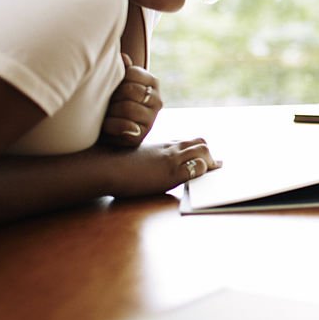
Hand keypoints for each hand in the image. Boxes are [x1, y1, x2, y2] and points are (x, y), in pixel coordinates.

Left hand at [100, 53, 162, 146]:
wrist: (109, 128)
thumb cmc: (113, 99)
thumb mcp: (117, 83)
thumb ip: (121, 70)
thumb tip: (122, 57)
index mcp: (153, 83)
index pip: (132, 73)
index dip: (116, 78)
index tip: (110, 84)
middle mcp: (157, 101)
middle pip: (130, 90)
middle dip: (113, 96)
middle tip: (104, 100)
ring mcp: (151, 119)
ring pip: (128, 108)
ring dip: (110, 111)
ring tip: (103, 113)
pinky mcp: (141, 136)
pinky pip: (125, 126)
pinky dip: (110, 125)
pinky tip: (105, 125)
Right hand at [105, 138, 219, 197]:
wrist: (103, 166)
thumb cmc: (110, 165)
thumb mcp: (130, 158)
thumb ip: (143, 160)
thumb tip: (140, 168)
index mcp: (159, 145)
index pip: (186, 142)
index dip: (196, 149)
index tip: (202, 156)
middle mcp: (168, 148)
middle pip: (199, 142)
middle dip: (208, 153)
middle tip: (215, 164)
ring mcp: (171, 158)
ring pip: (203, 150)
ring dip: (210, 161)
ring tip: (214, 171)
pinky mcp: (172, 172)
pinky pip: (198, 166)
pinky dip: (204, 171)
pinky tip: (204, 178)